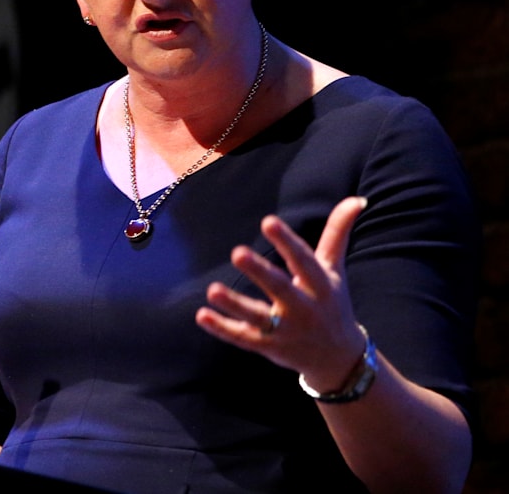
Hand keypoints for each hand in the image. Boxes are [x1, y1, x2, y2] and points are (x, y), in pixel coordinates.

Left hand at [195, 196, 369, 391]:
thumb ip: (337, 233)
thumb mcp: (335, 269)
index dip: (287, 241)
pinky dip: (222, 329)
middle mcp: (304, 308)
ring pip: (258, 318)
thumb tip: (356, 198)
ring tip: (212, 290)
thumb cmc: (331, 302)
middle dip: (260, 272)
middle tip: (237, 253)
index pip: (303, 261)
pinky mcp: (268, 347)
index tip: (268, 221)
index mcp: (321, 286)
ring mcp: (285, 331)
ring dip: (235, 304)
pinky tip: (202, 315)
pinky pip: (243, 338)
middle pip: (281, 289)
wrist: (339, 359)